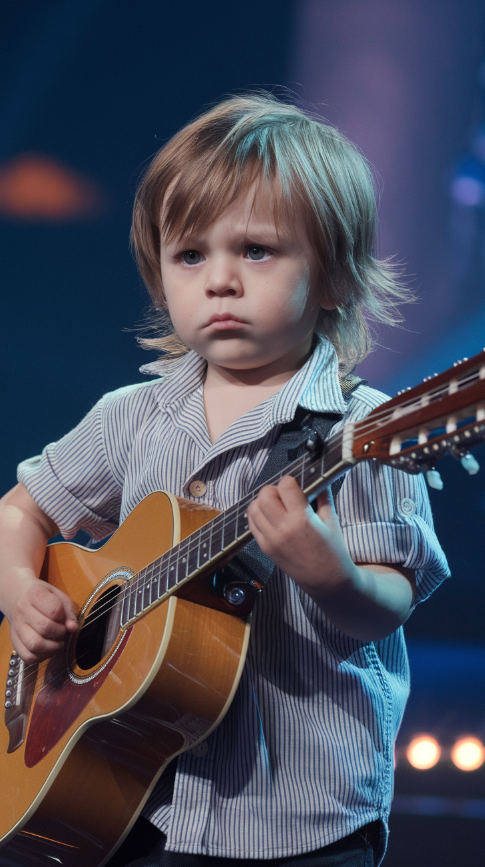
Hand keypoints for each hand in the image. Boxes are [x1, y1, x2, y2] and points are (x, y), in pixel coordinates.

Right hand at [8, 578, 77, 663]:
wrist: (19, 597)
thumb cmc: (43, 597)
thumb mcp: (59, 596)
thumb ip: (69, 611)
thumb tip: (73, 628)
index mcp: (35, 595)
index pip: (54, 609)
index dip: (64, 617)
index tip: (64, 618)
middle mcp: (22, 610)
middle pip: (44, 627)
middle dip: (60, 633)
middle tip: (63, 631)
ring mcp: (16, 627)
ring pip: (34, 644)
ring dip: (52, 647)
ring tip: (57, 642)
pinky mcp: (14, 641)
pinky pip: (28, 656)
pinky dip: (41, 656)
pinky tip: (48, 648)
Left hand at [247, 475, 355, 593]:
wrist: (326, 581)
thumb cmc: (332, 552)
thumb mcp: (332, 521)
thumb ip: (323, 496)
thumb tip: (320, 479)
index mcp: (302, 519)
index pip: (285, 486)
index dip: (290, 481)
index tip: (296, 485)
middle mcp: (283, 528)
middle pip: (264, 495)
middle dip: (273, 489)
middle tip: (284, 495)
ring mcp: (271, 539)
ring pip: (253, 508)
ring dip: (262, 502)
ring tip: (276, 506)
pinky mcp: (265, 548)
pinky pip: (252, 524)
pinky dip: (257, 516)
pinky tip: (270, 517)